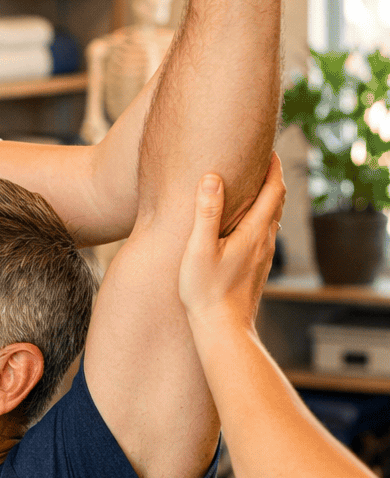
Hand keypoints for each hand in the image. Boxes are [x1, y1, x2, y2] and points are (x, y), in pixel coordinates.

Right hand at [178, 155, 286, 334]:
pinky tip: (245, 224)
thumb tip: (213, 176)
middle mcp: (265, 242)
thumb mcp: (199, 249)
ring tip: (252, 186)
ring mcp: (263, 257)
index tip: (267, 147)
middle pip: (278, 201)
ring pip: (273, 219)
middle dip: (271, 178)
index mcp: (254, 232)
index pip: (273, 190)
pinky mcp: (257, 269)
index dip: (272, 166)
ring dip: (267, 199)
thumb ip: (206, 212)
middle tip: (260, 159)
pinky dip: (260, 219)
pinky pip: (265, 235)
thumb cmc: (206, 291)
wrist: (223, 330)